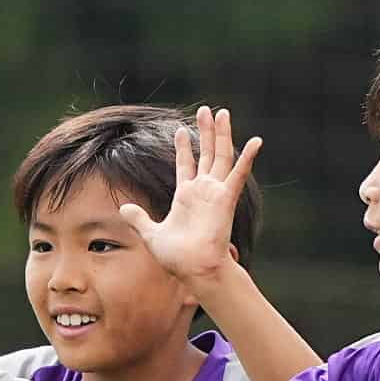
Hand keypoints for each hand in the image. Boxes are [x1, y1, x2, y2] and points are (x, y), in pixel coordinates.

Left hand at [117, 107, 261, 285]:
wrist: (194, 270)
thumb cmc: (176, 258)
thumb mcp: (151, 234)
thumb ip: (139, 219)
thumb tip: (124, 208)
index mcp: (187, 197)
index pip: (186, 165)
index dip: (184, 147)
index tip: (181, 129)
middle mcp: (203, 191)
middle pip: (207, 154)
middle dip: (206, 132)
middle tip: (205, 110)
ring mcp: (216, 193)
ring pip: (222, 156)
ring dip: (223, 134)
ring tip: (222, 112)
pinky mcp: (226, 199)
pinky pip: (238, 175)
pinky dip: (248, 157)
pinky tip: (256, 141)